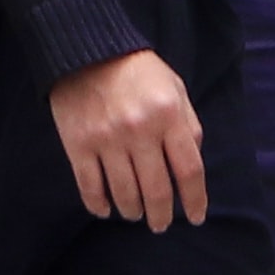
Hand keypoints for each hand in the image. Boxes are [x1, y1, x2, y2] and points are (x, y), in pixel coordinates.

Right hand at [49, 48, 207, 229]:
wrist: (87, 48)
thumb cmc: (138, 72)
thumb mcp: (175, 89)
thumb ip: (188, 126)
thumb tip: (191, 168)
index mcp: (169, 116)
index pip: (189, 171)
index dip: (195, 200)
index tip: (196, 218)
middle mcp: (140, 131)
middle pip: (157, 190)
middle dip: (162, 216)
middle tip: (160, 225)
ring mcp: (107, 139)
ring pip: (125, 194)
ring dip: (133, 212)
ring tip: (135, 215)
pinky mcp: (78, 144)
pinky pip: (90, 187)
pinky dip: (99, 205)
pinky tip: (106, 210)